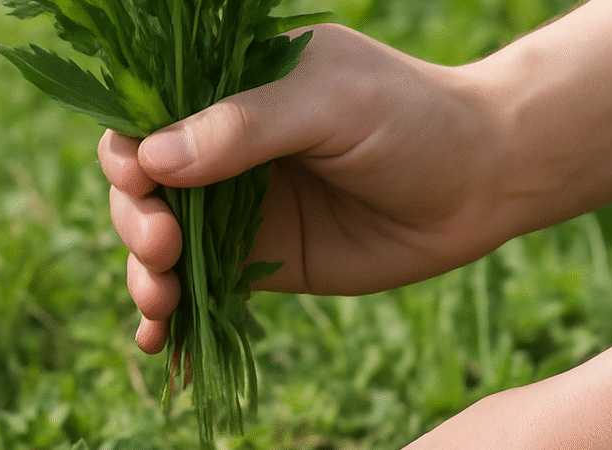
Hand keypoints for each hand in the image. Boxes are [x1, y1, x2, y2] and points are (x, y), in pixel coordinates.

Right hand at [98, 23, 509, 352]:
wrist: (482, 182)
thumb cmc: (412, 119)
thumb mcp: (331, 102)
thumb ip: (246, 126)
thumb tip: (153, 158)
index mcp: (233, 88)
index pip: (151, 113)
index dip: (129, 150)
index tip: (139, 181)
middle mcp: (227, 147)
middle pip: (146, 186)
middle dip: (137, 220)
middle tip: (163, 246)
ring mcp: (243, 207)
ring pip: (165, 241)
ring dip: (146, 274)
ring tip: (159, 300)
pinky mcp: (264, 259)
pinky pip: (204, 286)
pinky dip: (175, 315)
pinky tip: (161, 340)